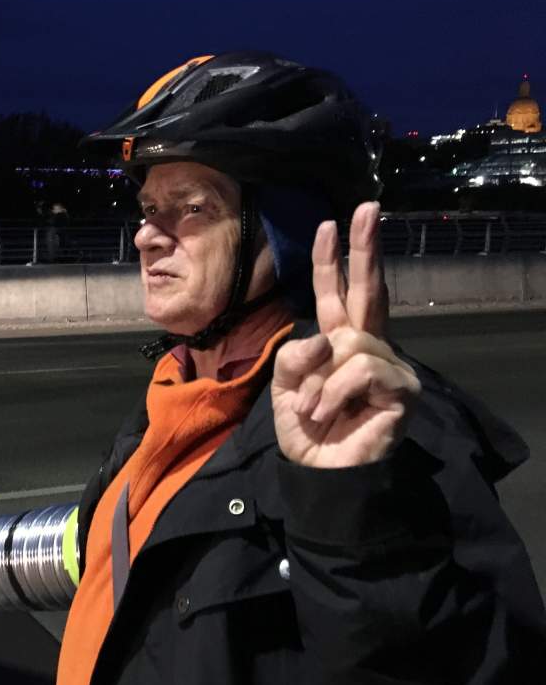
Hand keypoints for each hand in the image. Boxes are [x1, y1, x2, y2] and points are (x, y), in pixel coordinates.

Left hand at [272, 202, 419, 467]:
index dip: (332, 262)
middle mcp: (368, 348)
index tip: (329, 223)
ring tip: (312, 410)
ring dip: (317, 380)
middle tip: (367, 208)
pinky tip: (327, 416)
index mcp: (337, 343)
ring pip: (349, 342)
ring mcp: (389, 368)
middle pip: (369, 291)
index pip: (335, 296)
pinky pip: (357, 371)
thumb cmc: (305, 432)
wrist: (319, 475)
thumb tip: (327, 340)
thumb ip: (294, 355)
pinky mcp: (401, 390)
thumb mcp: (283, 386)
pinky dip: (331, 394)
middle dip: (366, 248)